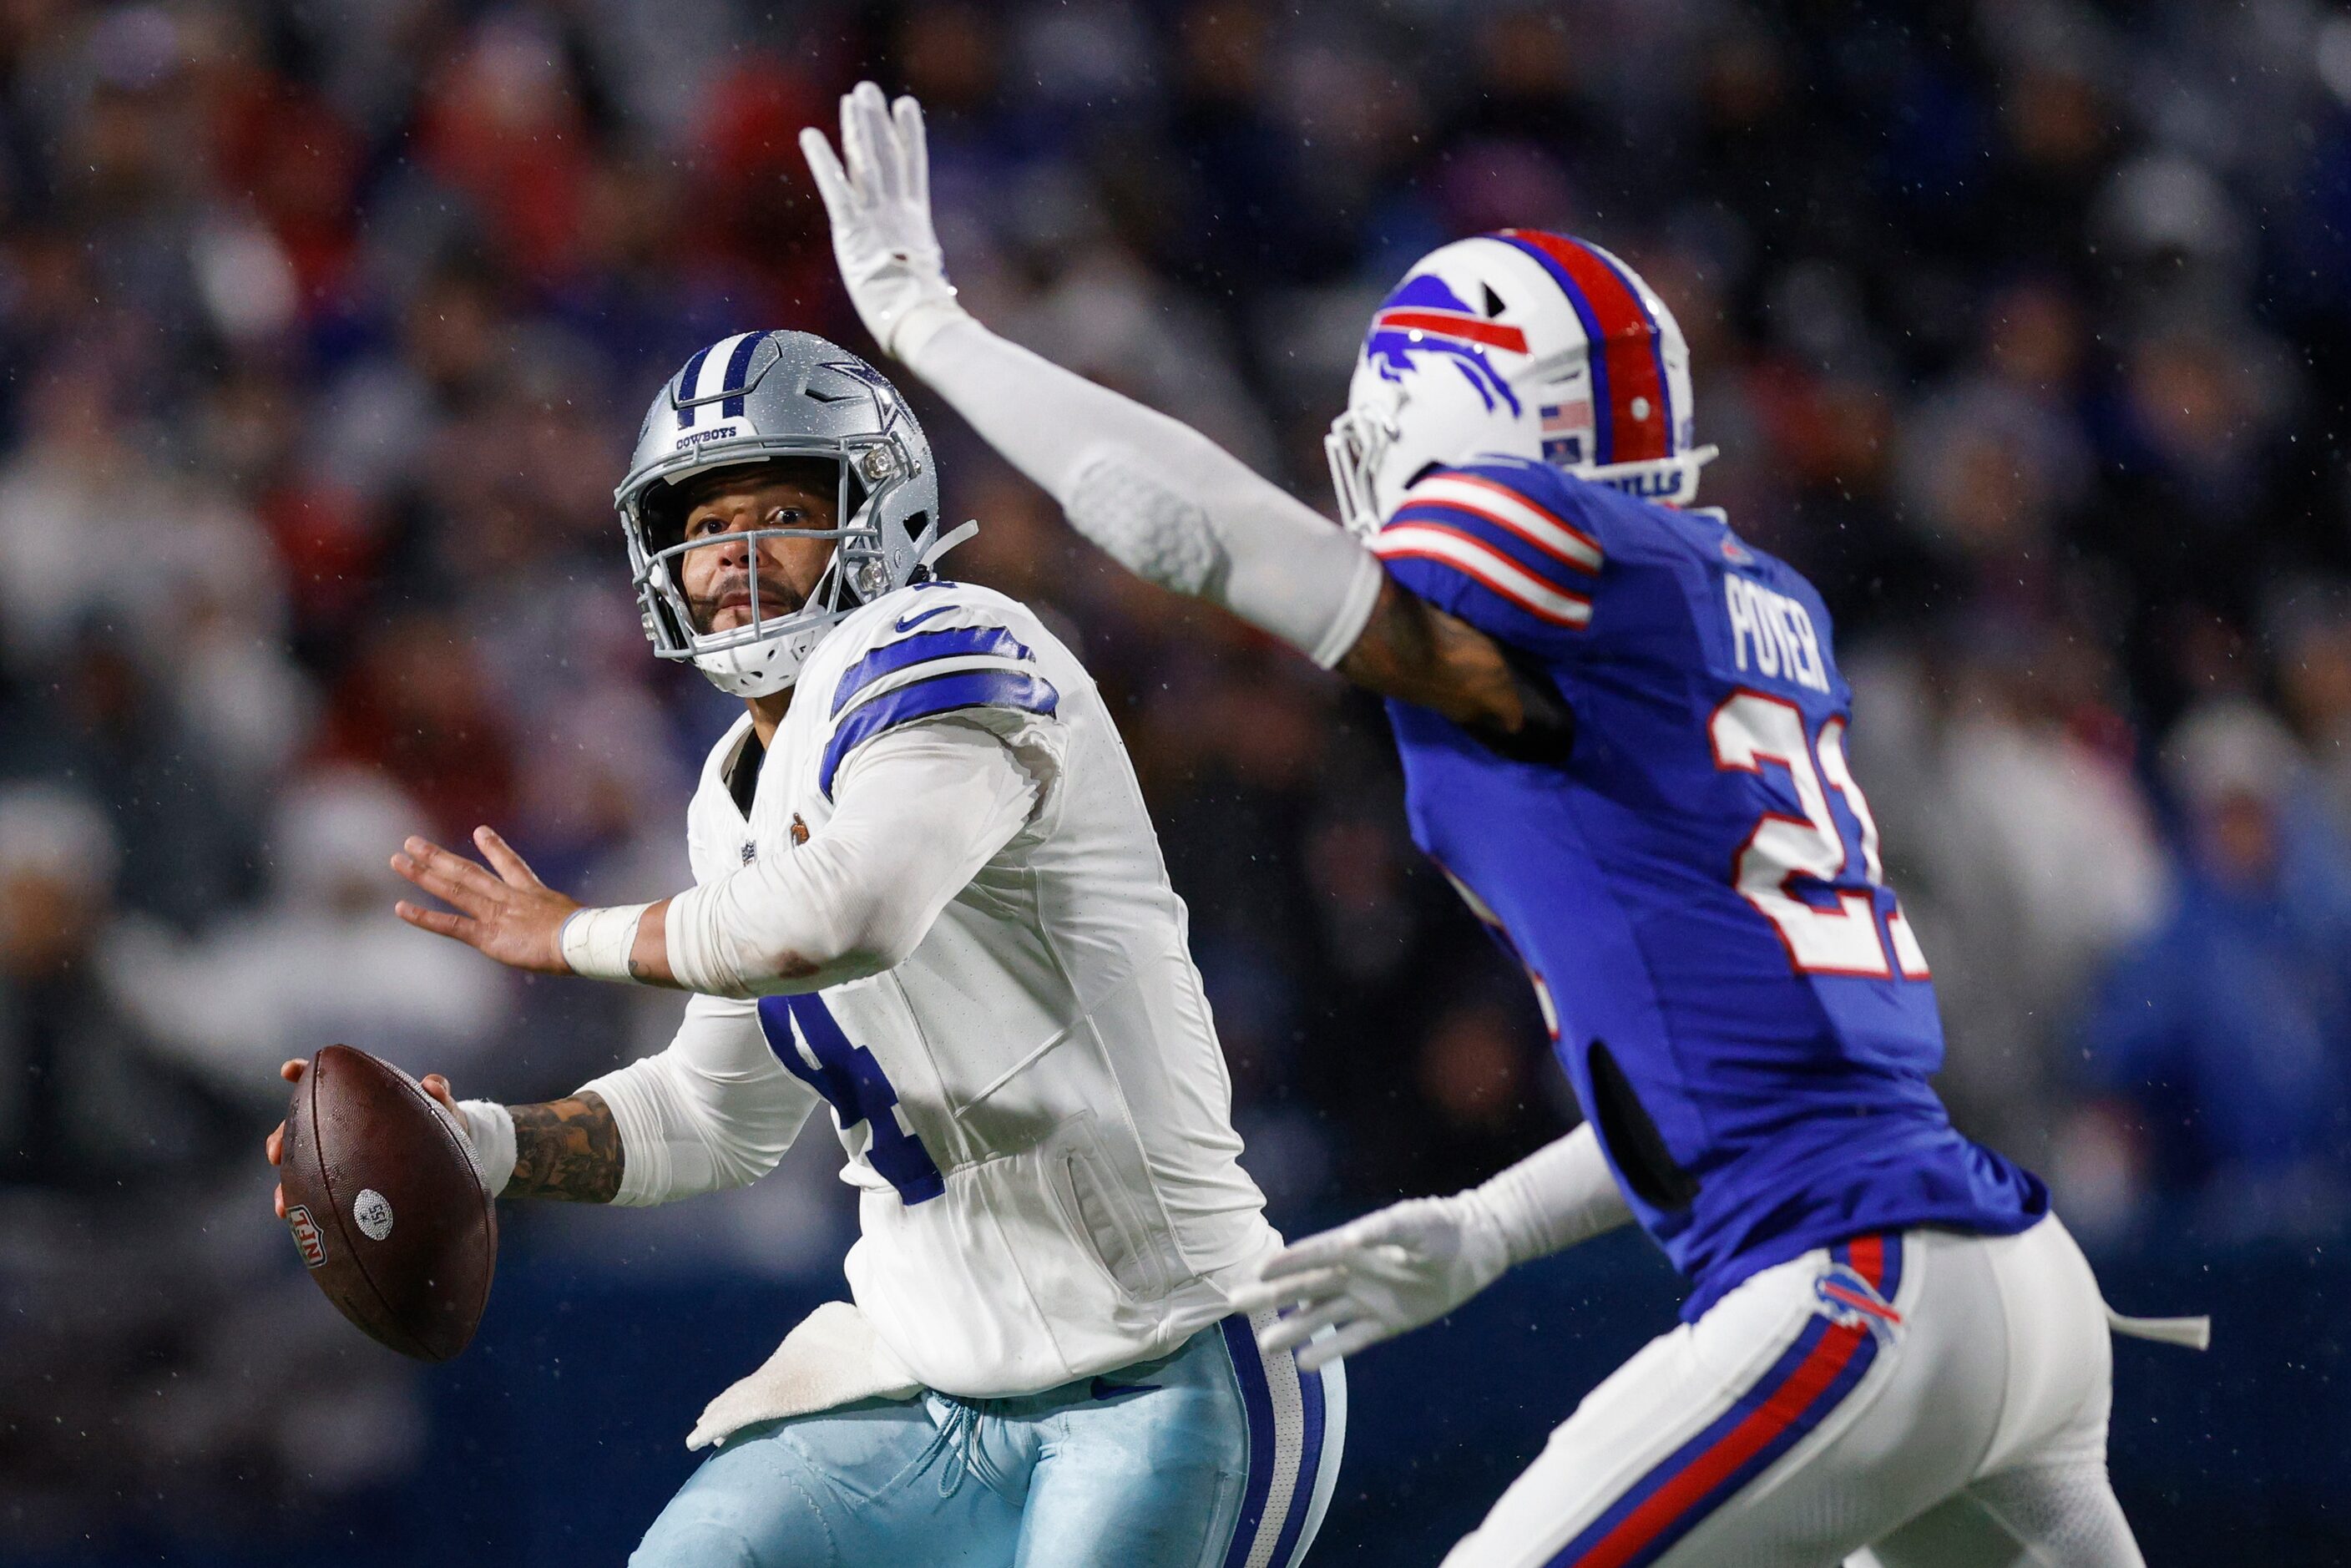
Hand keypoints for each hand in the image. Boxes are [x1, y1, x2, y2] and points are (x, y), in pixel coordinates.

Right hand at [268, 1059, 466, 1218]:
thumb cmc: (438, 1127)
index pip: (325, 1080)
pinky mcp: (343, 1184)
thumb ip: (438, 1095)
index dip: (304, 1072)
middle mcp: (341, 1126)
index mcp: (358, 1100)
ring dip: (285, 1179)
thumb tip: (431, 1084)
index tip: (288, 1070)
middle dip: (280, 1137)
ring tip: (281, 1200)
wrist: (445, 1165)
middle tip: (274, 1152)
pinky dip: (302, 1204)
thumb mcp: (441, 1112)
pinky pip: (316, 1192)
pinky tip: (294, 1217)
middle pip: (299, 1126)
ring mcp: (338, 1156)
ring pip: (300, 1164)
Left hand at [392, 827, 577, 974]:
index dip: (494, 848)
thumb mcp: (582, 919)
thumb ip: (572, 920)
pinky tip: (401, 908)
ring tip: (398, 860)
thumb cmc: (588, 934)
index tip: (480, 831)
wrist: (579, 940)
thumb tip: (588, 924)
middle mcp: (507, 897)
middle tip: (412, 842)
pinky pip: (450, 924)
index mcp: (531, 892)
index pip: (510, 865)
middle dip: (438, 856)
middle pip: (466, 871)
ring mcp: (494, 913)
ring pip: (452, 888)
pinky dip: (424, 917)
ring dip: (423, 874)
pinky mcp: (487, 935)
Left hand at [799, 81, 962, 357]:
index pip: (912, 169)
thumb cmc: (928, 317)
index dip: (909, 135)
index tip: (906, 106)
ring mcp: (876, 219)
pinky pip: (835, 189)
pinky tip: (809, 136)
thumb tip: (944, 297)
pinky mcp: (852, 232)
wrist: (922, 321)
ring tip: (852, 96)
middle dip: (877, 121)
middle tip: (868, 89)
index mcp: (916, 224)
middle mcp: (897, 213)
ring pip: (866, 163)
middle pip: (887, 156)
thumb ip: (928, 280)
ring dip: (857, 128)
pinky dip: (823, 161)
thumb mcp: (929, 290)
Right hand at [1225, 1193, 1513, 1371]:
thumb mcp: (1415, 1221)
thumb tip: (1346, 1241)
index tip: (1254, 1272)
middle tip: (1233, 1304)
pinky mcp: (1388, 1322)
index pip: (1311, 1256)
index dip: (1284, 1264)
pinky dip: (1330, 1351)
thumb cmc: (1444, 1226)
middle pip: (1304, 1287)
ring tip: (1264, 1345)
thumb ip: (1382, 1230)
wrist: (1478, 1247)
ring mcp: (1368, 1299)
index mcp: (1354, 1246)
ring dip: (1294, 1329)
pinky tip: (1305, 1364)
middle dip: (1270, 1296)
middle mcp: (1354, 1273)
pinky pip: (1353, 1339)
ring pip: (1321, 1317)